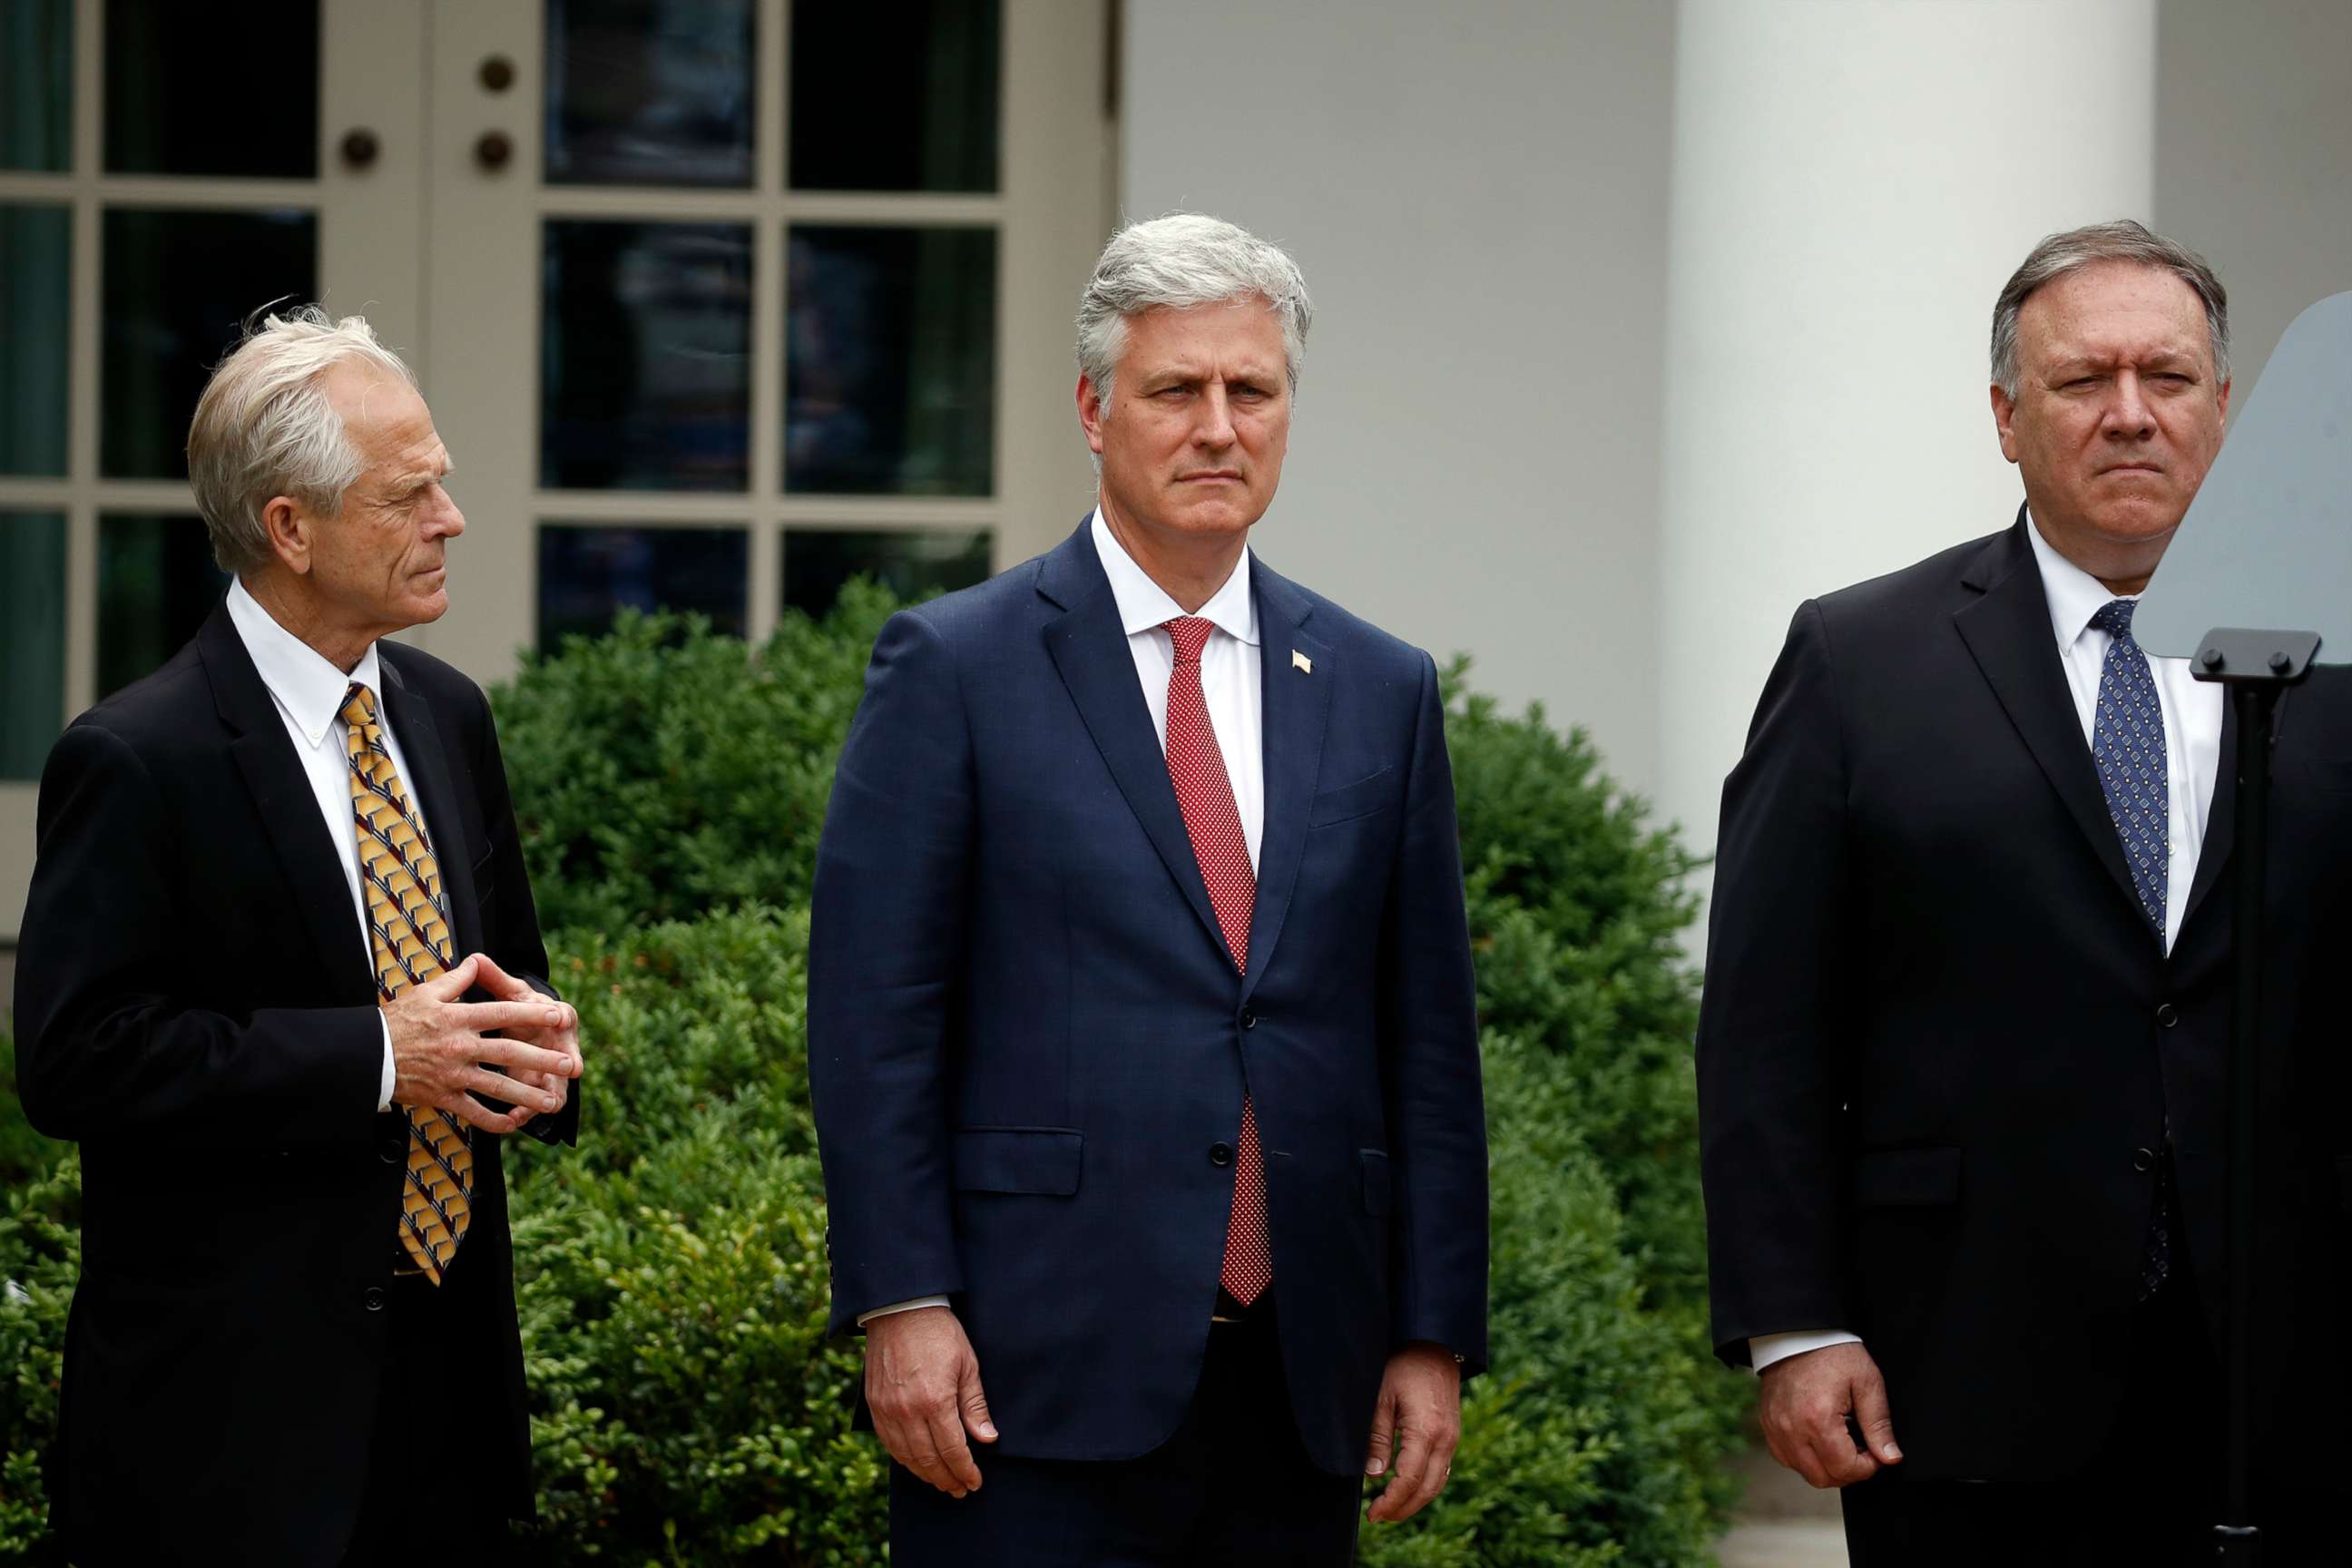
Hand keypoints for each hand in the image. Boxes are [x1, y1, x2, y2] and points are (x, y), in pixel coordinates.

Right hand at [383, 953, 581, 1133]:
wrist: (366, 1055)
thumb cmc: (395, 1021)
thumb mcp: (425, 993)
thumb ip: (456, 979)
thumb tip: (476, 961)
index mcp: (458, 1018)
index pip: (502, 1013)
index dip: (533, 1014)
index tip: (558, 1015)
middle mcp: (460, 1047)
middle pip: (509, 1052)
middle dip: (543, 1059)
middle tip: (569, 1065)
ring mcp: (453, 1075)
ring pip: (497, 1087)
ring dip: (528, 1095)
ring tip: (552, 1101)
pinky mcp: (443, 1097)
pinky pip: (474, 1112)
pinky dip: (495, 1121)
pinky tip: (514, 1124)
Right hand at [865, 1305, 996, 1497]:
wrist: (900, 1310)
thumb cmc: (940, 1333)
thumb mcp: (967, 1365)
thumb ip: (975, 1406)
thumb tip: (987, 1439)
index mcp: (935, 1401)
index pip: (952, 1450)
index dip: (965, 1470)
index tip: (974, 1482)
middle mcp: (907, 1411)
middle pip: (928, 1460)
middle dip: (947, 1478)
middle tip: (960, 1489)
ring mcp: (887, 1410)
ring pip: (906, 1457)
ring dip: (925, 1474)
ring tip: (941, 1481)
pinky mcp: (874, 1406)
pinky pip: (888, 1443)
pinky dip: (904, 1459)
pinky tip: (916, 1463)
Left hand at [1364, 1342, 1461, 1522]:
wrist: (1434, 1343)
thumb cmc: (1403, 1365)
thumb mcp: (1381, 1397)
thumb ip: (1377, 1437)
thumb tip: (1373, 1474)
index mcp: (1427, 1432)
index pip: (1408, 1480)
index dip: (1390, 1502)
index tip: (1371, 1515)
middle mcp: (1446, 1440)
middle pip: (1427, 1489)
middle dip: (1403, 1509)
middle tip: (1378, 1517)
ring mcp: (1453, 1438)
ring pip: (1438, 1483)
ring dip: (1415, 1500)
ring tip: (1390, 1509)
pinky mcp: (1453, 1434)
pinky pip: (1442, 1470)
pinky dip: (1426, 1485)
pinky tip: (1408, 1488)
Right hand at [1758, 1341, 1901, 1487]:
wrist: (1797, 1334)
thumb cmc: (1835, 1354)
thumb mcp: (1867, 1382)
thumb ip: (1879, 1424)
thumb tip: (1890, 1458)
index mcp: (1818, 1419)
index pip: (1845, 1468)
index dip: (1868, 1467)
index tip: (1875, 1452)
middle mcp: (1791, 1429)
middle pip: (1823, 1478)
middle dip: (1848, 1471)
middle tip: (1860, 1450)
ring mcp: (1775, 1428)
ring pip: (1804, 1472)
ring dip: (1826, 1466)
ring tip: (1839, 1442)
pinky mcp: (1767, 1425)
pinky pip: (1786, 1458)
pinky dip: (1805, 1458)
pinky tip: (1818, 1440)